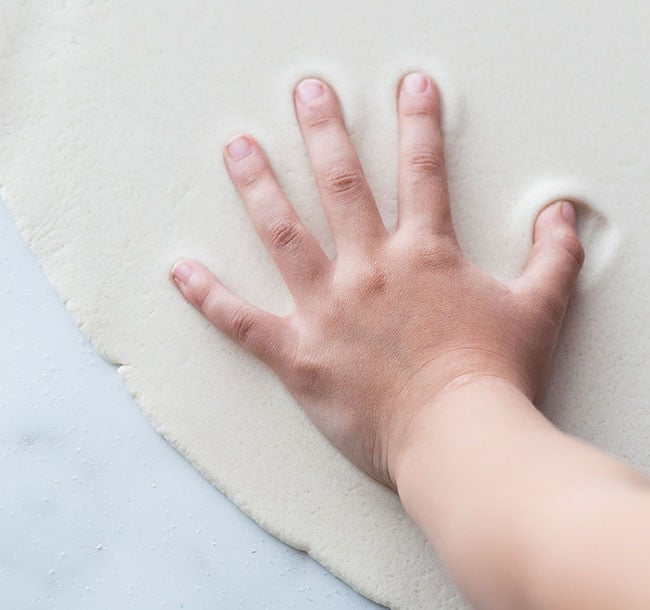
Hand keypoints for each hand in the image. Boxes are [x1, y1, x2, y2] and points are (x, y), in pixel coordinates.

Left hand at [171, 72, 583, 488]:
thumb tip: (565, 217)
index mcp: (422, 255)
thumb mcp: (540, 310)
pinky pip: (242, 321)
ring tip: (237, 149)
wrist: (459, 439)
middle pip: (340, 182)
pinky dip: (208, 297)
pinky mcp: (299, 355)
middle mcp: (369, 269)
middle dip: (324, 130)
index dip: (419, 123)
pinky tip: (180, 272)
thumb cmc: (495, 377)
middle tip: (306, 92)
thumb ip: (554, 258)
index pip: (423, 170)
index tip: (410, 87)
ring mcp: (327, 309)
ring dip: (258, 186)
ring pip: (283, 233)